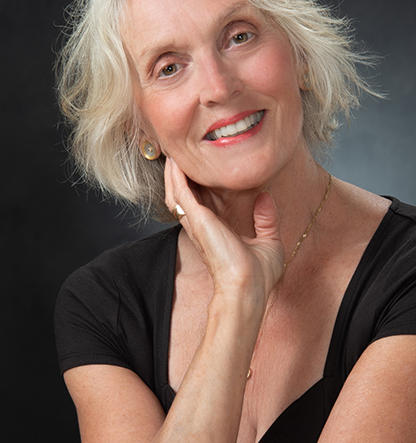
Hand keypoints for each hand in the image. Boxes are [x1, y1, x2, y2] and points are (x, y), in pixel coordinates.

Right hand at [164, 158, 284, 307]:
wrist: (248, 289)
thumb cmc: (257, 275)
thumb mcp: (269, 241)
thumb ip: (267, 218)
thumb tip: (266, 197)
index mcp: (215, 230)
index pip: (201, 202)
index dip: (196, 185)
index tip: (198, 168)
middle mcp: (201, 225)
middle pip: (182, 195)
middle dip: (178, 176)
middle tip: (179, 155)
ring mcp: (196, 222)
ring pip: (175, 192)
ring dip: (173, 174)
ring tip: (173, 154)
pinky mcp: (196, 219)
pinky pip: (180, 192)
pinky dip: (176, 177)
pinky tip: (175, 162)